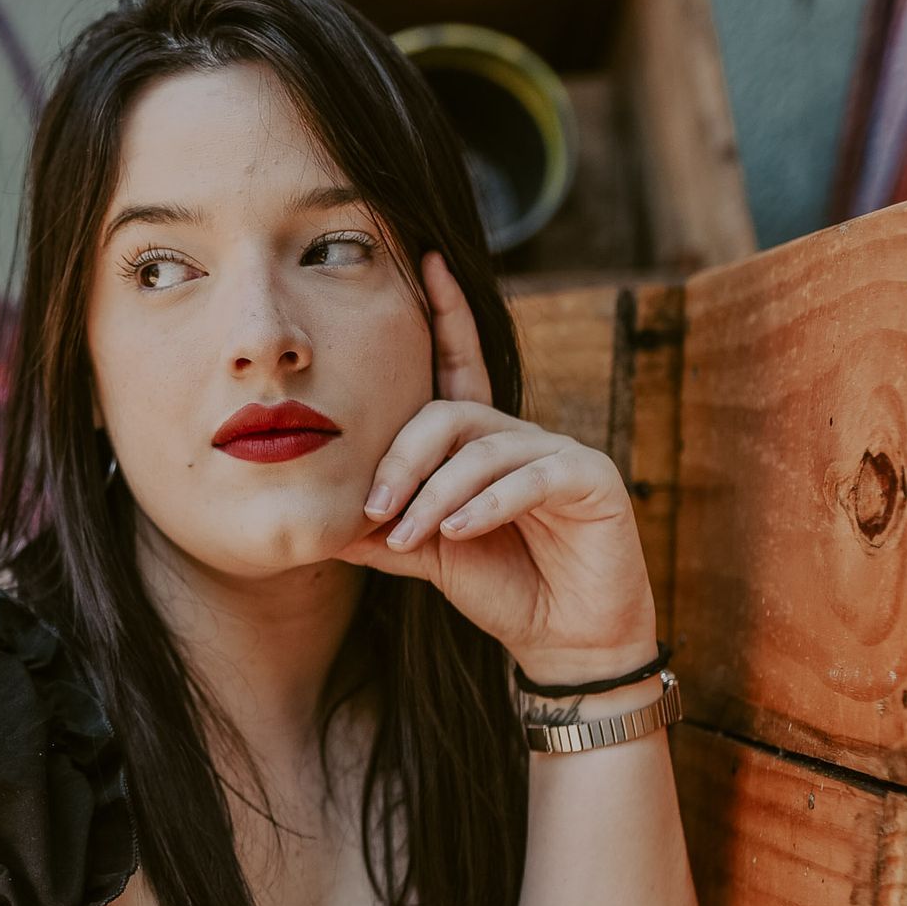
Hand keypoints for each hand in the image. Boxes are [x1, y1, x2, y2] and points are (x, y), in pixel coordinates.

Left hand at [339, 253, 658, 683]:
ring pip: (484, 448)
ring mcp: (560, 454)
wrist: (564, 643)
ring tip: (408, 538)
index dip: (445, 315)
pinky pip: (531, 477)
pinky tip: (457, 532)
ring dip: (436, 494)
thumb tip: (314, 518)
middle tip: (371, 509)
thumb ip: (379, 529)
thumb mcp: (425, 554)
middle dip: (402, 459)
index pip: (457, 369)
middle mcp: (521, 436)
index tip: (423, 262)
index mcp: (481, 444)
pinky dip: (488, 504)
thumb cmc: (501, 589)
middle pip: (449, 414)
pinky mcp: (592, 481)